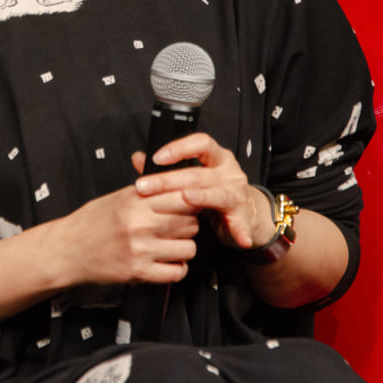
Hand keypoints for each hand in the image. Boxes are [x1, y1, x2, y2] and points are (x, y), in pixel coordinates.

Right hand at [49, 180, 200, 286]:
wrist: (67, 250)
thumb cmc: (90, 223)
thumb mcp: (116, 197)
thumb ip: (145, 188)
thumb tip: (167, 177)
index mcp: (135, 200)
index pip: (181, 196)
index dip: (190, 201)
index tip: (189, 205)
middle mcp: (139, 224)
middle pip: (190, 221)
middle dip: (190, 223)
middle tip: (179, 225)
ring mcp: (140, 250)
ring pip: (189, 248)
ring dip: (184, 247)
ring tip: (172, 245)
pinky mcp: (138, 273)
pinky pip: (176, 272)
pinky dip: (176, 269)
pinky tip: (167, 262)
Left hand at [133, 132, 269, 251]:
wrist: (244, 211)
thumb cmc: (211, 191)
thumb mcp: (191, 176)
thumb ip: (166, 168)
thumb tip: (138, 158)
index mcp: (216, 157)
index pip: (201, 144)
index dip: (179, 148)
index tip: (156, 158)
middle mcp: (229, 172)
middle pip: (198, 173)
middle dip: (168, 180)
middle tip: (144, 187)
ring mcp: (237, 193)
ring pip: (216, 194)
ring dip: (200, 197)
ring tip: (186, 198)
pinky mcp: (243, 214)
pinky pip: (240, 222)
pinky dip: (240, 230)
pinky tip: (239, 238)